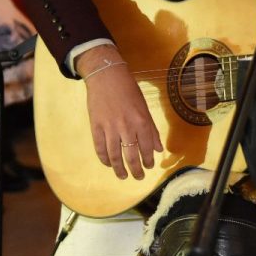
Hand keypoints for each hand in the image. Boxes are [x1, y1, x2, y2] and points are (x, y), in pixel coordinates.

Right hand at [77, 45, 162, 178]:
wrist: (106, 77)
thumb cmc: (129, 91)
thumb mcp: (144, 108)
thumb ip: (151, 130)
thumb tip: (158, 149)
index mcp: (141, 121)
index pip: (147, 148)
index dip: (148, 160)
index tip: (149, 167)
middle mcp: (127, 127)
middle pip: (131, 156)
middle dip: (136, 170)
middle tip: (139, 177)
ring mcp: (110, 128)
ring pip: (115, 156)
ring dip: (120, 169)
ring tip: (123, 176)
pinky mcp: (96, 127)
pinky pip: (100, 148)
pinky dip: (104, 159)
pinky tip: (109, 164)